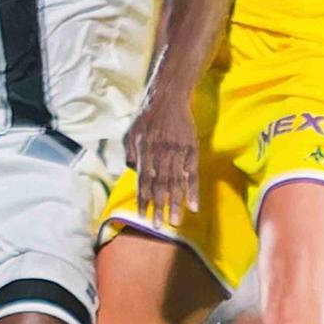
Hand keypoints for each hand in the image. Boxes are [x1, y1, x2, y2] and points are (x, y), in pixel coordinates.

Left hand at [126, 90, 198, 226]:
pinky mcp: (191, 149)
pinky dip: (193, 190)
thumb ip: (130, 154)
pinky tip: (194, 206)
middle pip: (160, 185)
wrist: (168, 96)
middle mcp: (160, 152)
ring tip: (175, 222)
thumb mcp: (131, 133)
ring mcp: (177, 151)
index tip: (143, 216)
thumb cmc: (147, 116)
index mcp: (144, 150)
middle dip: (159, 207)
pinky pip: (192, 173)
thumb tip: (134, 173)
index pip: (143, 180)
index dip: (143, 199)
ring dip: (176, 204)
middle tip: (159, 226)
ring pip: (176, 182)